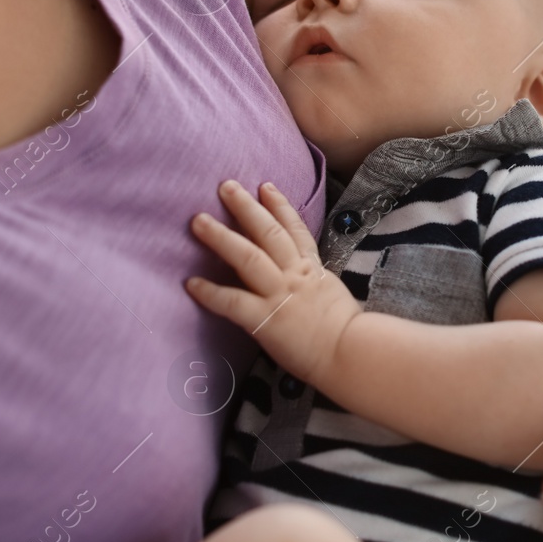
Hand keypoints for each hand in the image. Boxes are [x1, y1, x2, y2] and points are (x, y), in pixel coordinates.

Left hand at [185, 180, 361, 383]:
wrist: (351, 355)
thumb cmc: (347, 334)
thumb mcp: (334, 297)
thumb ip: (317, 285)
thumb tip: (305, 281)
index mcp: (312, 270)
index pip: (296, 231)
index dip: (280, 206)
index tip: (266, 187)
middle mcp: (294, 275)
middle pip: (268, 233)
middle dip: (246, 208)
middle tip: (226, 186)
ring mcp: (280, 294)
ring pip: (248, 257)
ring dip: (222, 237)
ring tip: (198, 220)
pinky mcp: (266, 319)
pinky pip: (234, 301)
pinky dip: (211, 292)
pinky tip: (191, 283)